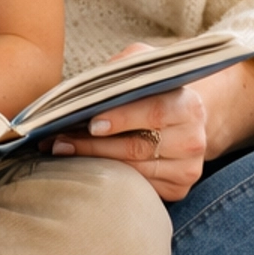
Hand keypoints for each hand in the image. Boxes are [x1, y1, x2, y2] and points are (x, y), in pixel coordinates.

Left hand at [49, 57, 208, 201]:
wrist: (184, 119)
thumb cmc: (156, 89)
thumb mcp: (145, 66)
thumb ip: (123, 67)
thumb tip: (88, 87)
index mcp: (189, 106)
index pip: (154, 112)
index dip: (121, 118)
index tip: (92, 123)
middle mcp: (193, 140)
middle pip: (138, 147)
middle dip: (94, 144)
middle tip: (60, 141)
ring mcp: (187, 169)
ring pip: (133, 171)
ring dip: (95, 162)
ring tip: (65, 151)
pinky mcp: (178, 189)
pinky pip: (138, 187)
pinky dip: (111, 178)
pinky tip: (89, 167)